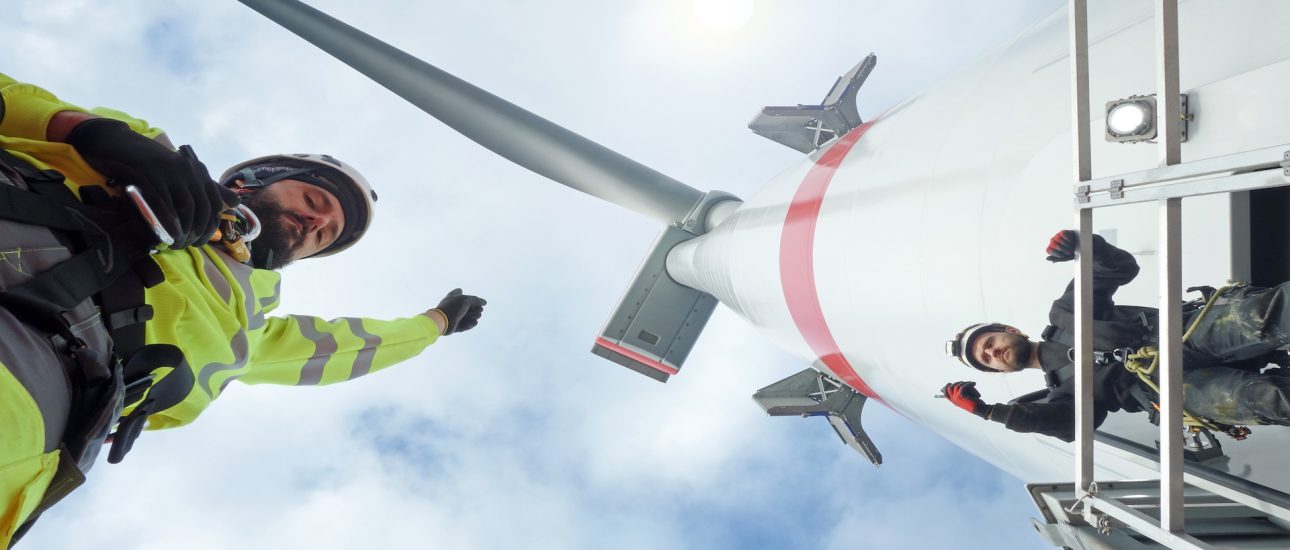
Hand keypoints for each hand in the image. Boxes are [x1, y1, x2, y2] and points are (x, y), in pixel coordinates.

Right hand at [65, 118, 238, 248]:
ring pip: (185, 208)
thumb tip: (236, 201)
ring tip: (176, 243)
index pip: (214, 203)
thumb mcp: (182, 175)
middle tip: (187, 245)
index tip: (201, 241)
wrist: (119, 146)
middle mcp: (188, 170)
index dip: (210, 225)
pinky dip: (168, 222)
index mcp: (197, 171)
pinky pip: (164, 203)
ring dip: (183, 230)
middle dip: (197, 231)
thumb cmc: (152, 165)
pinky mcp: (150, 175)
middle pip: (201, 208)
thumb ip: (208, 189)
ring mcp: (170, 172)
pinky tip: (167, 234)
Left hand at [429, 288, 485, 335]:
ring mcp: (454, 316)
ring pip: (467, 316)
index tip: (475, 300)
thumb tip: (484, 302)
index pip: (459, 293)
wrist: (442, 320)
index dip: (467, 295)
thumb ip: (476, 300)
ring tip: (478, 316)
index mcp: (452, 297)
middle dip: (475, 308)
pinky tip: (474, 322)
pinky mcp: (455, 326)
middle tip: (480, 310)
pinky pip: (465, 324)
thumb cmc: (453, 307)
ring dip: (474, 316)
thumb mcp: (466, 300)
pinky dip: (470, 323)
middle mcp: (453, 306)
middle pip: (467, 306)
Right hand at [941, 381, 990, 418]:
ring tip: (971, 383)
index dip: (946, 388)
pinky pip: (963, 387)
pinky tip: (974, 383)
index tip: (949, 383)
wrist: (979, 409)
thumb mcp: (967, 399)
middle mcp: (954, 400)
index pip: (946, 394)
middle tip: (964, 382)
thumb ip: (961, 393)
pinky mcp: (961, 396)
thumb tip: (957, 386)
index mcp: (954, 401)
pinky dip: (969, 384)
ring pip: (957, 386)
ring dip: (965, 383)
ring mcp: (956, 398)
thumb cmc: (974, 403)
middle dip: (956, 383)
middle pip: (950, 388)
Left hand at [1045, 229, 1078, 261]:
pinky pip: (1063, 234)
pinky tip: (1072, 242)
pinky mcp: (1063, 232)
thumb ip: (1056, 259)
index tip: (1064, 255)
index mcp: (1051, 248)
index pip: (1049, 250)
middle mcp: (1052, 241)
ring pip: (1058, 239)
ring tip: (1072, 247)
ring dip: (1067, 245)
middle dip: (1064, 250)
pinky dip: (1069, 239)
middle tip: (1070, 252)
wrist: (1079, 245)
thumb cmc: (1071, 252)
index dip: (1057, 254)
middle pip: (1054, 245)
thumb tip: (1047, 258)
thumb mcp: (1064, 258)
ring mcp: (1057, 235)